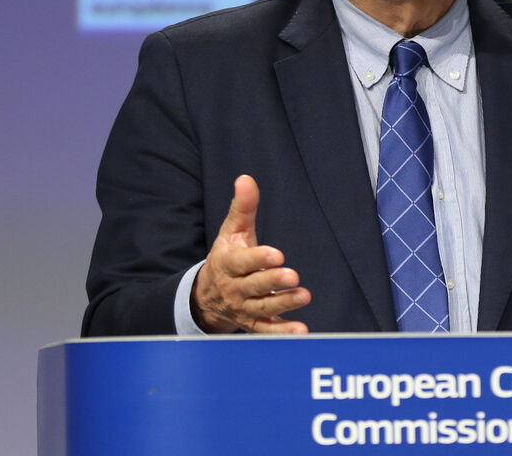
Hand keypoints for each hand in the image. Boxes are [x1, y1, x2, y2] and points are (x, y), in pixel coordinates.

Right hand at [191, 175, 310, 333]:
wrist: (207, 295)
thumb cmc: (227, 256)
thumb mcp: (232, 231)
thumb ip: (243, 207)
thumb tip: (246, 179)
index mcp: (227, 263)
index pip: (241, 262)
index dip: (258, 258)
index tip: (277, 254)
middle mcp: (234, 288)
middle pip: (253, 286)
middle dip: (272, 282)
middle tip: (292, 276)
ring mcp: (243, 308)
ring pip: (262, 308)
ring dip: (283, 304)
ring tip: (303, 296)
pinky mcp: (252, 323)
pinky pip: (267, 329)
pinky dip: (282, 332)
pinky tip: (301, 330)